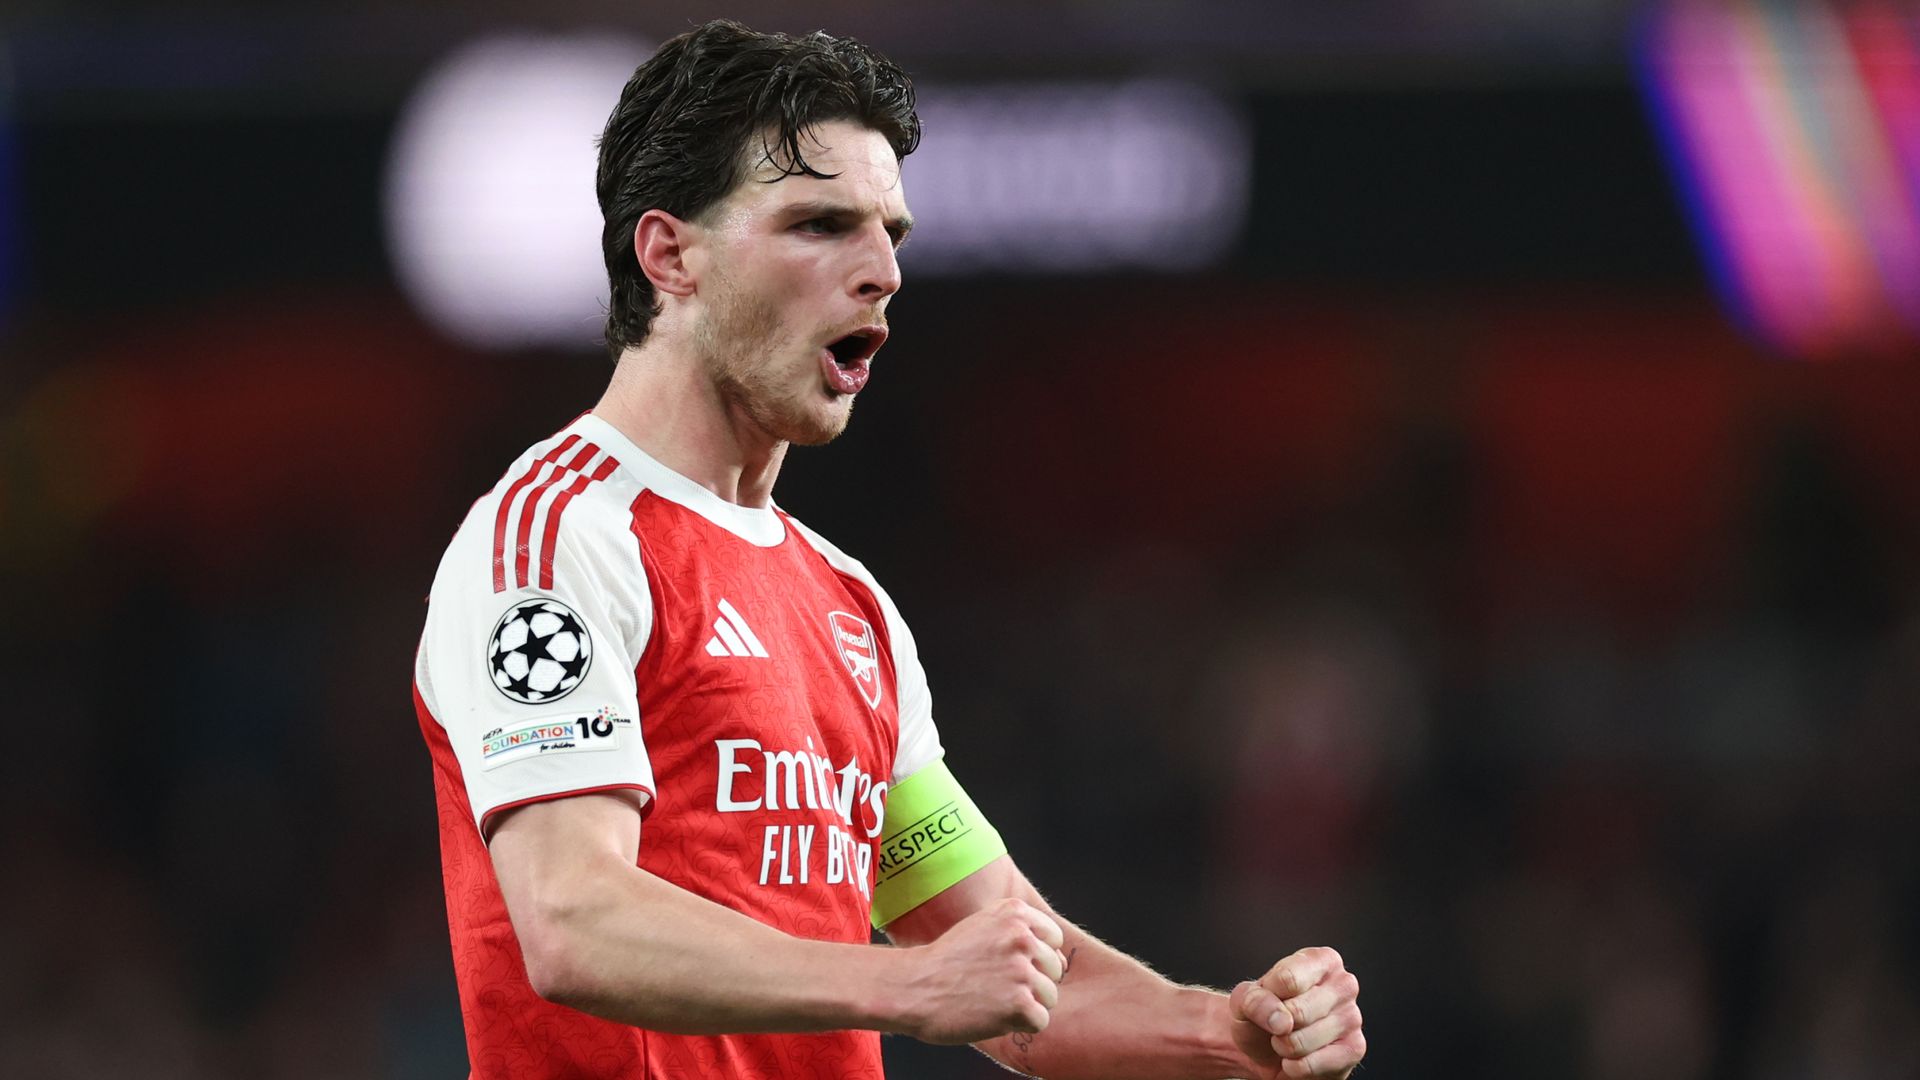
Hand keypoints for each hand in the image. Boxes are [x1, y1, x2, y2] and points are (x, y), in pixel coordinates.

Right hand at [893, 896, 1068, 1044]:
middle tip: (997, 987)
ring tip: (994, 1001)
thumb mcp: (981, 926)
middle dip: (1032, 982)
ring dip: (1026, 1005)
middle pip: (1055, 968)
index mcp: (1015, 913)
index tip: (1010, 965)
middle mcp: (1023, 937)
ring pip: (1050, 996)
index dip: (1035, 957)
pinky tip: (995, 1016)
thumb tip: (1062, 960)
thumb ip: (1019, 933)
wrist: (914, 988)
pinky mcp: (1020, 1003)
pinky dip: (1020, 1025)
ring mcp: (1023, 970)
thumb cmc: (945, 961)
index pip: (1054, 938)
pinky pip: (1040, 1020)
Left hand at [1228, 946, 1364, 1078]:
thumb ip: (1254, 1000)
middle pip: (1297, 1012)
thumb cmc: (1261, 1014)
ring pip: (1302, 1041)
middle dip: (1276, 1027)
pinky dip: (1295, 1067)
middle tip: (1277, 1026)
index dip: (1267, 997)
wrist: (1265, 1050)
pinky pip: (1312, 1065)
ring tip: (1288, 1041)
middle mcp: (1344, 984)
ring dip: (1284, 1048)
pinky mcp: (1354, 1049)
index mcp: (1322, 960)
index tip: (1269, 999)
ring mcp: (1353, 1017)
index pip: (1288, 979)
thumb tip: (1281, 1020)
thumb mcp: (1244, 999)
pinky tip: (1298, 1059)